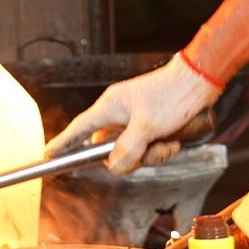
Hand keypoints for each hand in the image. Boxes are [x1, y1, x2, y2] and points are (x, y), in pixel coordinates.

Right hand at [45, 54, 221, 174]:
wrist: (201, 81)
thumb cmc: (172, 96)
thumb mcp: (148, 127)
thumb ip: (127, 150)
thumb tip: (113, 167)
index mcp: (110, 107)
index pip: (79, 129)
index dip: (63, 143)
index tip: (48, 156)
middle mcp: (118, 114)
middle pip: (111, 150)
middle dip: (133, 157)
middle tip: (150, 151)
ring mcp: (134, 121)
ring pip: (132, 152)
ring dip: (152, 154)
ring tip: (169, 142)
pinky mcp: (150, 126)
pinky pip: (147, 148)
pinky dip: (161, 149)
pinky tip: (174, 141)